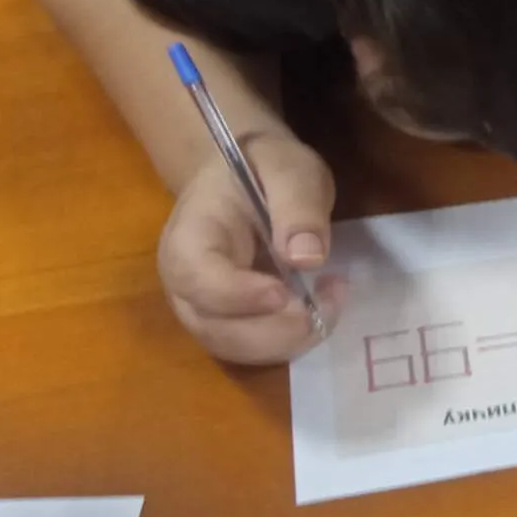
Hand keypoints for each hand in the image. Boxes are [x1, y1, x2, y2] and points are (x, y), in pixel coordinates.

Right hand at [158, 132, 343, 363]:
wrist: (242, 176)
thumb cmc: (261, 167)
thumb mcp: (288, 167)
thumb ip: (297, 205)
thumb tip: (307, 259)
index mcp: (188, 235)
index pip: (197, 278)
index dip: (238, 295)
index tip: (286, 292)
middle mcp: (184, 283)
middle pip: (215, 328)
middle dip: (277, 329)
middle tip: (330, 298)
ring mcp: (201, 309)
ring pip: (236, 348)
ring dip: (289, 338)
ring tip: (333, 298)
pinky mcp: (227, 324)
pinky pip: (253, 349)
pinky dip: (291, 340)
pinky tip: (321, 309)